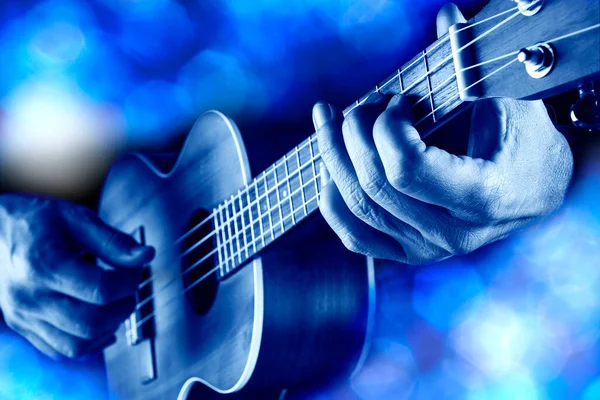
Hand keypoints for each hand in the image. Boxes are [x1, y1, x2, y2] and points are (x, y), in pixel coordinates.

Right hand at [0, 194, 154, 358]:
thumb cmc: (33, 220)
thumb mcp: (75, 218)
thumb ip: (112, 241)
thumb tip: (146, 256)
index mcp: (42, 265)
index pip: (100, 290)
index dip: (129, 281)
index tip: (134, 269)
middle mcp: (29, 296)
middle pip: (91, 322)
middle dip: (123, 307)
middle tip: (128, 288)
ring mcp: (23, 316)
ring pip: (77, 345)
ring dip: (108, 328)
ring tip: (115, 303)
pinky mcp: (22, 326)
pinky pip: (60, 350)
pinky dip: (88, 342)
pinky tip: (100, 322)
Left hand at [313, 4, 573, 264]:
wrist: (533, 190)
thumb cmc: (525, 142)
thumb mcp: (512, 103)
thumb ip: (474, 68)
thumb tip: (445, 18)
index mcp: (483, 198)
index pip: (407, 169)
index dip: (387, 127)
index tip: (397, 101)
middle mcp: (452, 235)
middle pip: (374, 186)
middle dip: (351, 136)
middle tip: (354, 107)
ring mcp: (428, 249)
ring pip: (359, 209)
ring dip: (332, 160)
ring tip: (326, 124)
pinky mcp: (409, 252)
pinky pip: (357, 238)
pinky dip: (333, 204)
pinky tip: (328, 171)